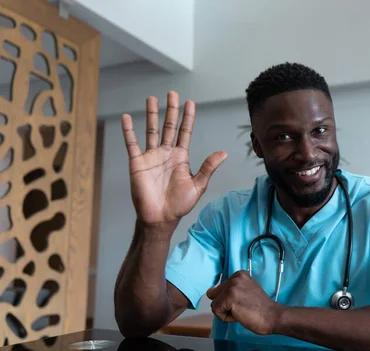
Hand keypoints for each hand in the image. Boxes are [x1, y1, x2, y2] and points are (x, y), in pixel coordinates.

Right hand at [121, 91, 227, 226]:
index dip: (188, 117)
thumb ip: (208, 167)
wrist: (160, 218)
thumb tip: (224, 153)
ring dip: (151, 115)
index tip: (190, 102)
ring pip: (151, 130)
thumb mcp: (198, 185)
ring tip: (151, 98)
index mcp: (181, 157)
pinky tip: (126, 117)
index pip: (185, 132)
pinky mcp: (137, 163)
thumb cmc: (179, 204)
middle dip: (171, 110)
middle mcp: (166, 153)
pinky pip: (132, 144)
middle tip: (172, 93)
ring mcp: (151, 157)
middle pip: (169, 126)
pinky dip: (128, 131)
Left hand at [206, 271, 283, 334]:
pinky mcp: (229, 297)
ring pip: (215, 304)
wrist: (272, 316)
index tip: (244, 301)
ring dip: (226, 312)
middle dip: (226, 305)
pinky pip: (216, 311)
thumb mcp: (245, 291)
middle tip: (243, 307)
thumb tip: (209, 292)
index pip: (220, 288)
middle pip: (215, 295)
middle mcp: (235, 277)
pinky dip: (226, 317)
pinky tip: (239, 315)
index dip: (230, 300)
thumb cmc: (261, 308)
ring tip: (241, 311)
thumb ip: (230, 290)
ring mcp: (232, 286)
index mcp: (239, 274)